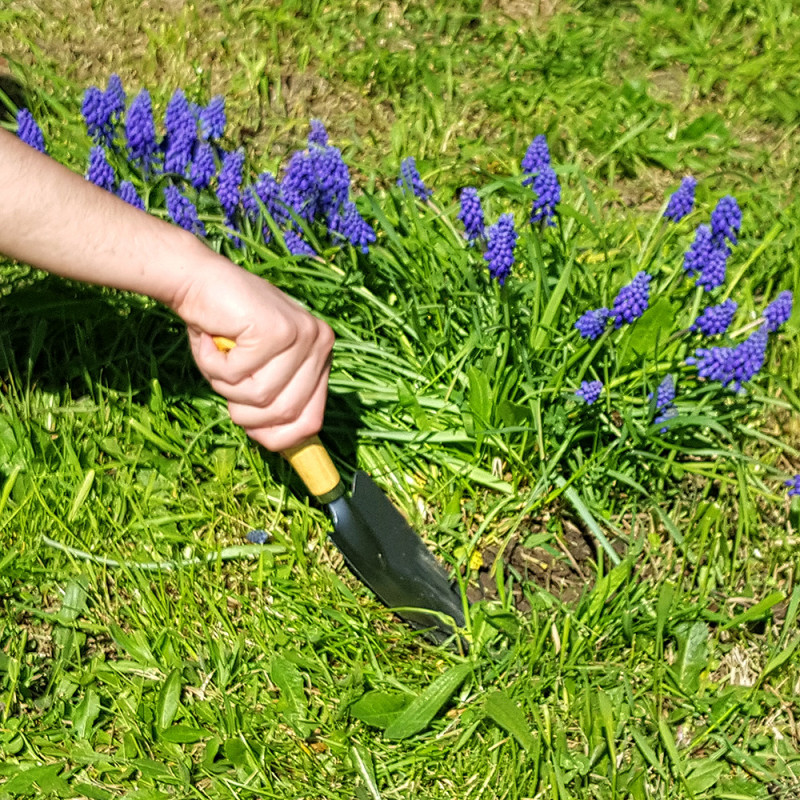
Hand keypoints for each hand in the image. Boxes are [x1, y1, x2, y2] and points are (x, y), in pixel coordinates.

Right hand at [170, 256, 333, 451]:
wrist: (197, 281)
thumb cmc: (223, 331)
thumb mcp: (257, 373)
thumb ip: (274, 402)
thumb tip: (285, 449)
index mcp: (321, 356)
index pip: (313, 419)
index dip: (282, 438)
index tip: (257, 435)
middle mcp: (321, 344)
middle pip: (287, 413)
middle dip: (247, 413)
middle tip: (227, 384)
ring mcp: (302, 336)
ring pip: (260, 397)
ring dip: (227, 387)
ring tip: (220, 357)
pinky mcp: (277, 330)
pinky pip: (238, 376)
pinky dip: (214, 365)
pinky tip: (212, 339)